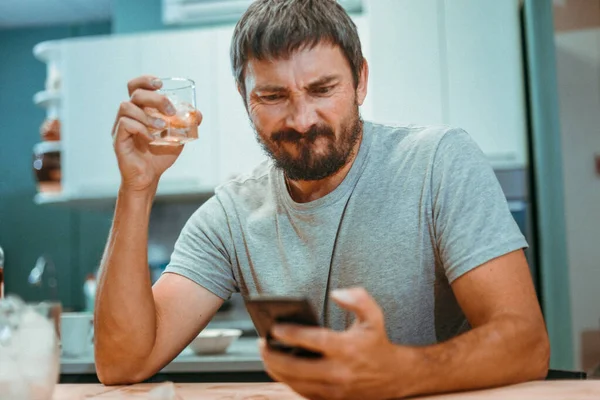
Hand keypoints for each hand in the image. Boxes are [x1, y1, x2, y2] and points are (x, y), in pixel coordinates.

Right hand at [111, 75, 202, 192]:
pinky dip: (141, 128)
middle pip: (135, 93)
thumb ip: (186, 125)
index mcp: (140, 110)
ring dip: (148, 114)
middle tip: (170, 111)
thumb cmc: (159, 156)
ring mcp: (120, 126)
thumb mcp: (178, 138)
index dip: (145, 80)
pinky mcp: (118, 139)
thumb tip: (197, 114)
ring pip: (127, 107)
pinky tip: (151, 139)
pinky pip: (125, 124)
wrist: (149, 177)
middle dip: (155, 98)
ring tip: (162, 127)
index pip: (135, 86)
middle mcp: (128, 115)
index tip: (159, 83)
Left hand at [260, 288, 413, 399]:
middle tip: (262, 343)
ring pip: (294, 383)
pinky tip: (278, 368)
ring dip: (275, 370)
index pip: (313, 341)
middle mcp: (338, 371)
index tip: (275, 328)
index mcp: (347, 349)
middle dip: (273, 356)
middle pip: (296, 367)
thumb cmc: (378, 343)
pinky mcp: (330, 399)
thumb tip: (337, 293)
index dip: (291, 334)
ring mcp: (333, 389)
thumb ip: (359, 299)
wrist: (394, 376)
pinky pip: (301, 392)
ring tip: (265, 354)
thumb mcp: (374, 317)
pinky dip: (287, 381)